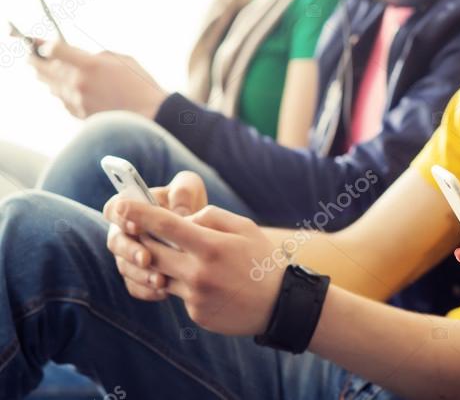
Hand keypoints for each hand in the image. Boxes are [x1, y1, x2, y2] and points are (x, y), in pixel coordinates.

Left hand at [30, 41, 166, 118]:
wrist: (150, 115)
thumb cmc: (141, 85)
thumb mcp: (122, 60)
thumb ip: (96, 56)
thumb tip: (80, 58)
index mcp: (90, 65)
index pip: (55, 49)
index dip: (44, 45)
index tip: (40, 43)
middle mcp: (79, 83)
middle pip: (44, 69)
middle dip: (36, 60)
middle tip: (31, 56)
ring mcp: (77, 100)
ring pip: (50, 86)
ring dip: (45, 77)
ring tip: (40, 70)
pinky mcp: (79, 114)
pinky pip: (61, 100)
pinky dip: (60, 93)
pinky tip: (60, 88)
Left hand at [105, 195, 282, 336]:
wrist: (280, 305)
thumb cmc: (262, 259)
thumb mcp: (244, 227)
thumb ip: (210, 216)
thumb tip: (182, 221)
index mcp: (211, 246)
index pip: (166, 226)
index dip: (139, 213)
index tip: (120, 204)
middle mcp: (198, 272)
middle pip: (151, 252)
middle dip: (136, 239)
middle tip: (129, 228)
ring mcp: (195, 296)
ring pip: (159, 275)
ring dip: (157, 263)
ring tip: (172, 254)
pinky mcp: (195, 313)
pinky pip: (177, 293)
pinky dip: (181, 282)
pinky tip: (204, 281)